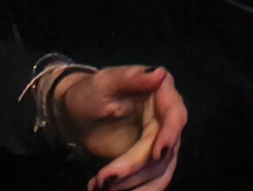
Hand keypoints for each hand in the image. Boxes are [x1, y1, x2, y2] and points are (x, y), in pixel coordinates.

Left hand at [55, 65, 184, 190]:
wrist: (77, 116)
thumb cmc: (90, 92)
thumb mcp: (105, 82)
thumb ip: (131, 77)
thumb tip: (159, 73)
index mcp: (161, 92)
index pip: (175, 116)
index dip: (170, 135)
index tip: (158, 153)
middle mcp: (167, 118)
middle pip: (164, 151)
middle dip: (134, 168)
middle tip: (104, 180)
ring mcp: (160, 142)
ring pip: (159, 172)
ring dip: (133, 184)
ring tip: (99, 186)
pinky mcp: (149, 162)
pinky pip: (150, 182)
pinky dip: (132, 189)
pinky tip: (103, 188)